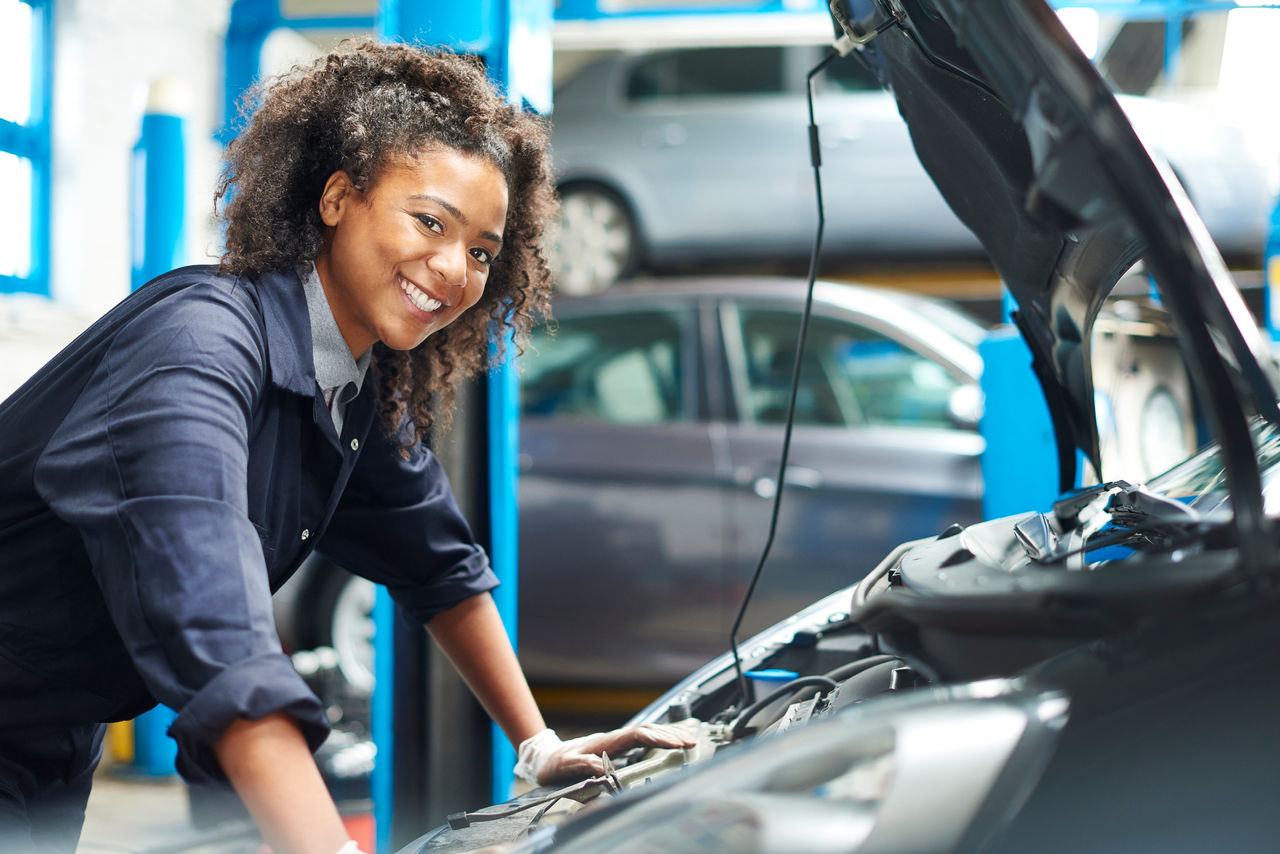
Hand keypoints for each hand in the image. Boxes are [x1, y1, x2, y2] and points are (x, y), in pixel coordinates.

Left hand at [515, 724, 695, 785]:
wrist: (544, 757)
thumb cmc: (553, 764)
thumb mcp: (562, 766)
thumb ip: (580, 764)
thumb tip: (601, 766)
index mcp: (605, 741)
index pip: (638, 735)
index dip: (659, 738)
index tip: (677, 744)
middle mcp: (613, 738)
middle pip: (648, 730)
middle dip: (672, 734)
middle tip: (693, 741)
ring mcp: (615, 742)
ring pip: (647, 733)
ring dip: (668, 735)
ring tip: (689, 741)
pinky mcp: (615, 748)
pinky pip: (642, 741)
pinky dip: (659, 740)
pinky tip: (668, 745)